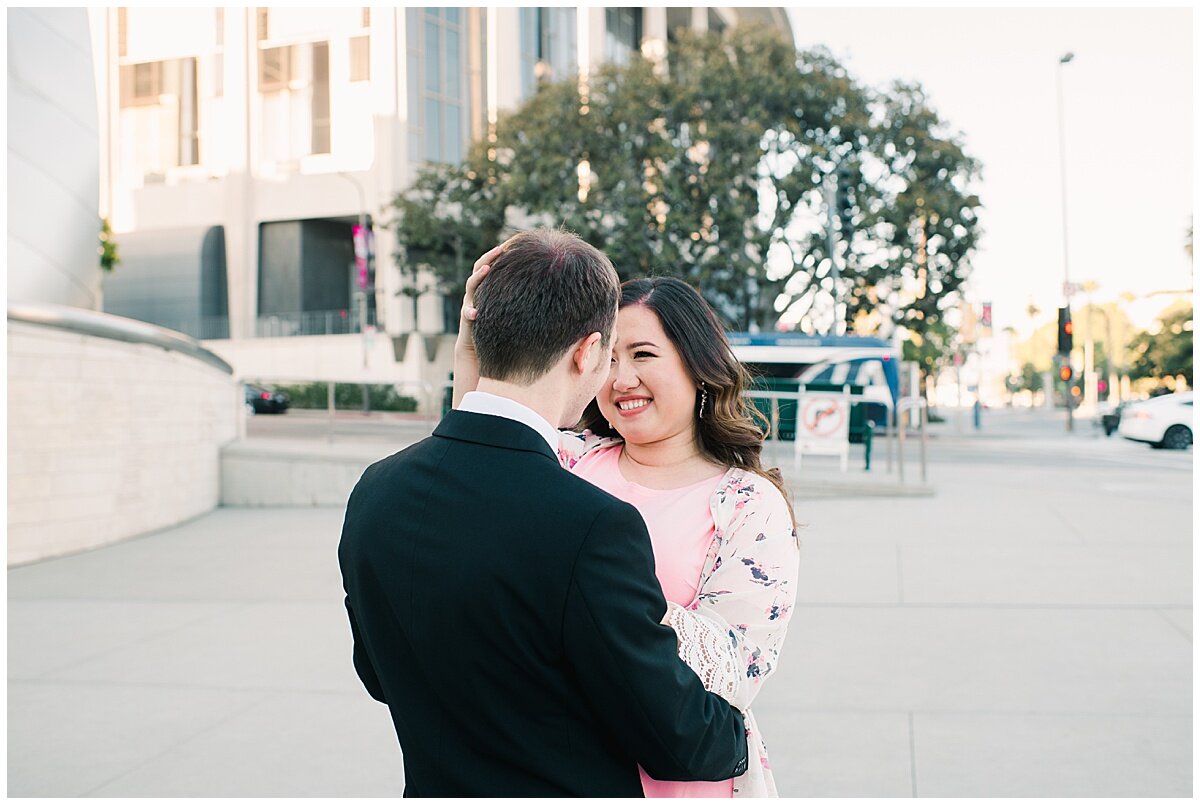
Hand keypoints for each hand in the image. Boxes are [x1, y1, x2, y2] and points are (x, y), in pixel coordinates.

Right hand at [455, 242, 505, 358]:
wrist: (475, 347)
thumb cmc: (495, 325)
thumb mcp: (504, 308)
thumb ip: (512, 297)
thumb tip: (537, 286)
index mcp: (483, 288)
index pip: (487, 265)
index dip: (495, 255)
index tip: (508, 244)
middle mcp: (474, 293)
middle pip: (478, 270)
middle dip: (488, 258)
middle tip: (499, 249)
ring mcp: (469, 304)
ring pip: (470, 287)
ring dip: (478, 277)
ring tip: (487, 270)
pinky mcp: (467, 319)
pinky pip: (466, 313)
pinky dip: (470, 312)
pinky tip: (476, 313)